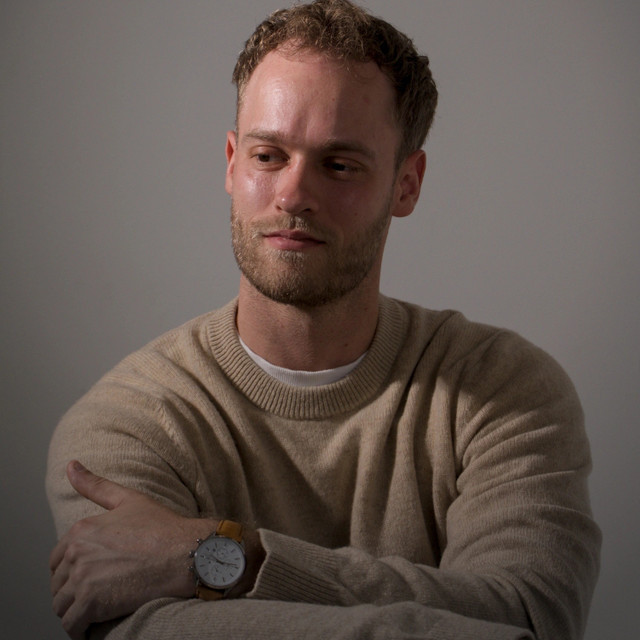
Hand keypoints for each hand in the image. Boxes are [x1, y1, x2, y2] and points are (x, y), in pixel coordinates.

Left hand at [49, 461, 214, 638]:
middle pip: (58, 584)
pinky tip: (92, 627)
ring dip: (74, 612)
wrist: (186, 553)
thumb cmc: (163, 527)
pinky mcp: (92, 604)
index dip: (71, 571)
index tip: (88, 577)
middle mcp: (77, 553)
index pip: (57, 560)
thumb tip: (71, 465)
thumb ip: (95, 484)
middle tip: (93, 596)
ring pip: (62, 606)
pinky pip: (72, 625)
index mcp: (80, 530)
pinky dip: (79, 630)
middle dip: (71, 592)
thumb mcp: (129, 499)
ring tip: (93, 612)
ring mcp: (83, 579)